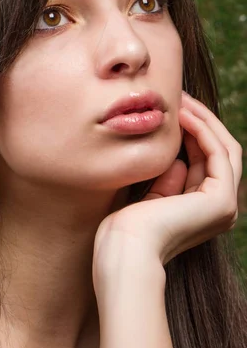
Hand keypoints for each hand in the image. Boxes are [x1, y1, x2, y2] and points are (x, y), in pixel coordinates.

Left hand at [93, 91, 241, 284]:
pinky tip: (183, 115)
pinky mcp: (222, 200)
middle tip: (178, 96)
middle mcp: (219, 208)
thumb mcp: (149, 196)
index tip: (171, 108)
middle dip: (200, 121)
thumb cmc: (125, 228)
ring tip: (179, 100)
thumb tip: (178, 161)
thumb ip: (167, 179)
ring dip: (202, 120)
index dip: (191, 131)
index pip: (205, 160)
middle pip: (219, 151)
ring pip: (224, 148)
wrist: (124, 251)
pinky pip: (218, 153)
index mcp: (202, 210)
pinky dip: (203, 130)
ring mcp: (225, 205)